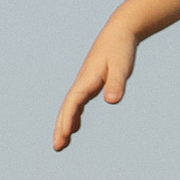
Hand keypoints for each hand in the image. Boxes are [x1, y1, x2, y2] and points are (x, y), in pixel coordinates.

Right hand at [54, 18, 140, 151]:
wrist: (120, 32)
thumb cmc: (121, 49)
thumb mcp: (121, 67)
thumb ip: (116, 84)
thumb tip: (112, 101)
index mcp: (87, 80)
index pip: (74, 102)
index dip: (68, 119)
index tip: (65, 136)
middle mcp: (82, 82)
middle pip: (67, 108)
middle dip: (61, 127)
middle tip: (58, 147)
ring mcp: (85, 83)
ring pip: (71, 107)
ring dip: (65, 124)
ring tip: (63, 143)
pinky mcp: (90, 82)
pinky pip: (78, 103)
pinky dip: (75, 116)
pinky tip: (76, 128)